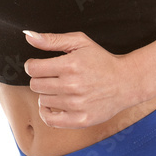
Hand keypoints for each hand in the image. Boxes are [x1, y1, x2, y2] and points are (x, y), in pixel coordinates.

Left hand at [23, 30, 140, 128]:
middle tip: (53, 76)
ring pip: (42, 101)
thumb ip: (52, 39)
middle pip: (35, 85)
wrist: (126, 82)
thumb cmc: (102, 60)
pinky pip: (50, 120)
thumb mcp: (79, 42)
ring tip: (61, 88)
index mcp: (70, 65)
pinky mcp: (81, 120)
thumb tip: (28, 36)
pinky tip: (53, 104)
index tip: (39, 65)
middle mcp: (72, 86)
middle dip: (41, 79)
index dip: (32, 65)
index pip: (33, 69)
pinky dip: (47, 112)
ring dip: (47, 94)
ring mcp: (76, 105)